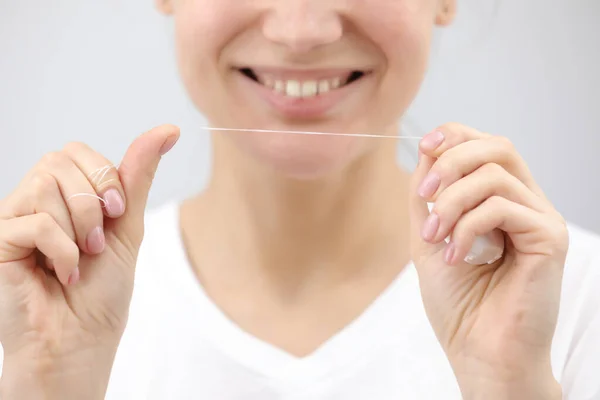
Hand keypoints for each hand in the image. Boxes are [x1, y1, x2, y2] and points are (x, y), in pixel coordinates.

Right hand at [0, 125, 179, 398]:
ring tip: (80, 259)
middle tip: (97, 241)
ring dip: (79, 228)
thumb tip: (169, 130)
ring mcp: (11, 220)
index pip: (75, 151)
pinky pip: (34, 222)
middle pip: (58, 161)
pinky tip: (62, 274)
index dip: (103, 176)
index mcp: (62, 195)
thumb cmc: (103, 289)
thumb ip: (138, 175)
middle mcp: (32, 201)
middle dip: (93, 203)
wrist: (82, 339)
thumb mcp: (127, 225)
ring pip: (45, 186)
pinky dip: (62, 251)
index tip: (118, 211)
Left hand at [409, 123, 566, 398]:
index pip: (487, 147)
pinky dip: (467, 227)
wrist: (479, 352)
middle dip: (451, 161)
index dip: (455, 136)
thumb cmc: (458, 304)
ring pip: (495, 174)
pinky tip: (456, 257)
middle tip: (424, 196)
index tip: (425, 147)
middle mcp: (526, 205)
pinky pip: (501, 207)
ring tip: (434, 237)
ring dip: (450, 202)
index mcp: (501, 202)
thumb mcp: (430, 238)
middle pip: (497, 147)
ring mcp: (540, 220)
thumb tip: (426, 153)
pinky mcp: (549, 238)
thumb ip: (428, 197)